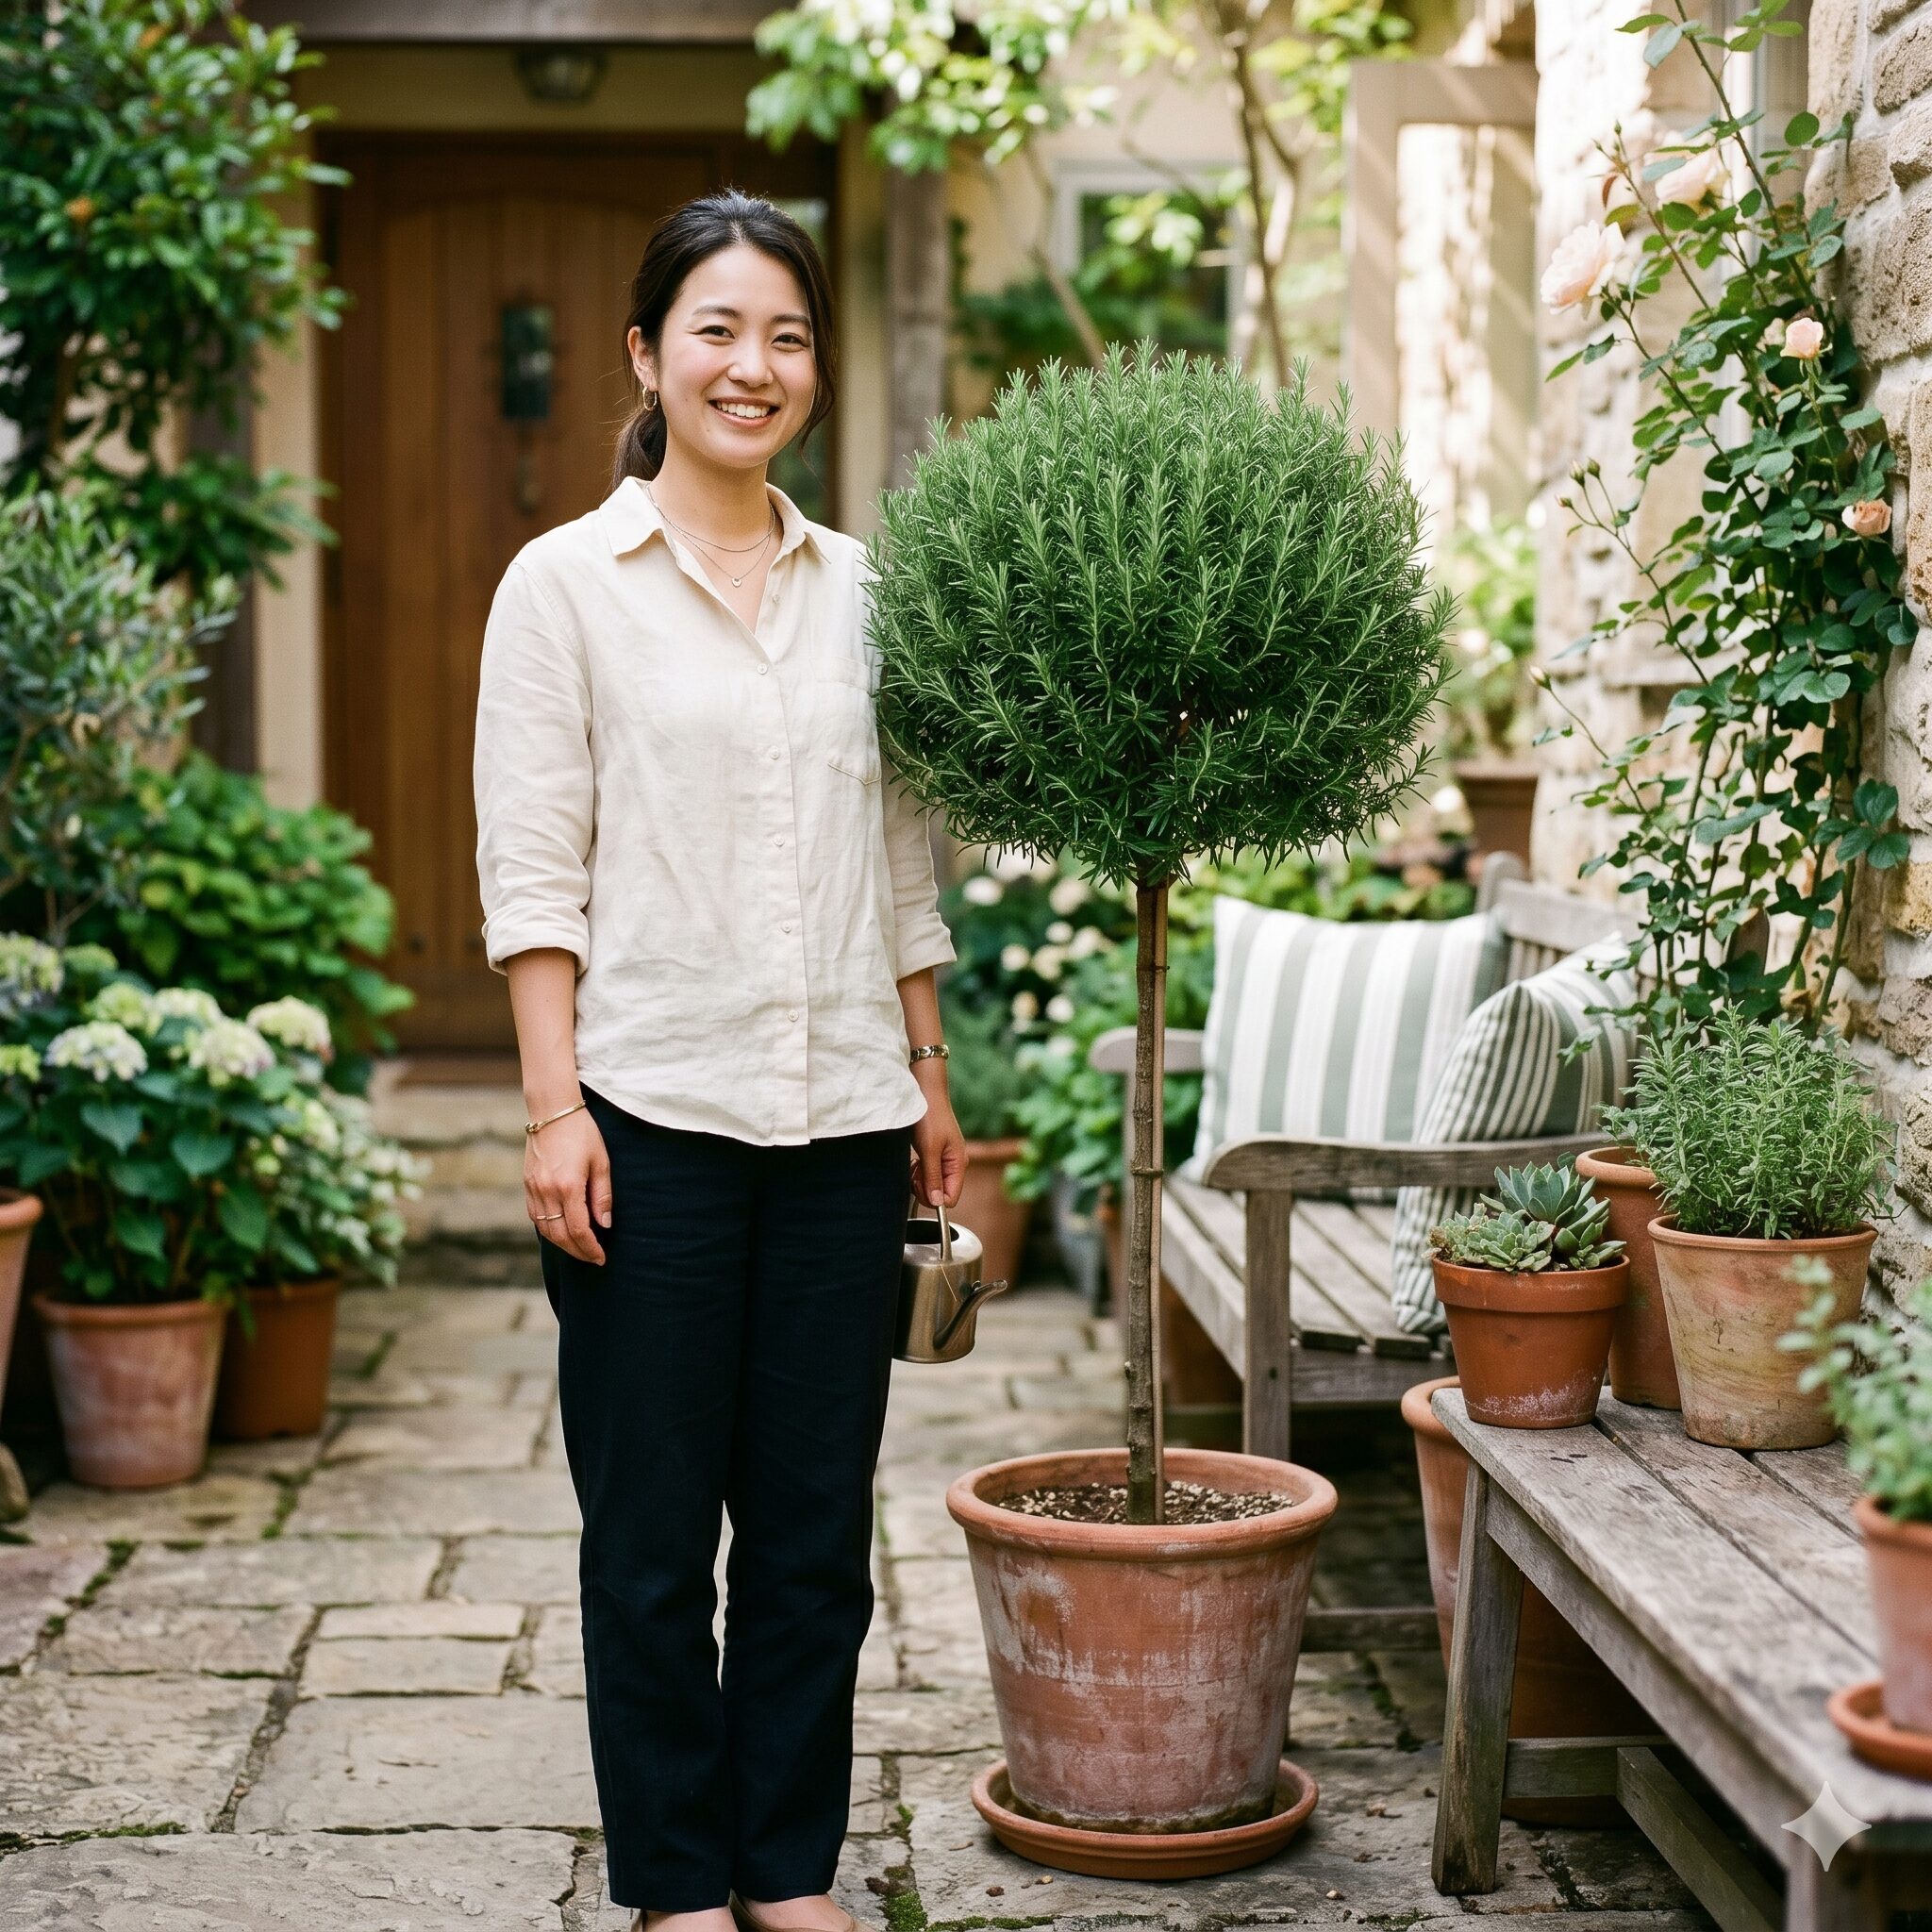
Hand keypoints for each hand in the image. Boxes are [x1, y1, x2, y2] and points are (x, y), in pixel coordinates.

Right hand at [525, 1106, 611, 1264]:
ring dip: (562, 1244)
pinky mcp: (527, 1184)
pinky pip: (535, 1216)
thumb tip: (604, 1224)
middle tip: (592, 1258)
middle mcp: (547, 1191)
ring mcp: (534, 1188)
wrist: (552, 1111)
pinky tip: (560, 1231)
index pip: (579, 1230)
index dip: (590, 1248)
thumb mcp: (601, 1161)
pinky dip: (548, 1229)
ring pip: (545, 1229)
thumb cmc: (582, 1133)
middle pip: (560, 1236)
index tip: (601, 1257)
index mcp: (568, 1186)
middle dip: (577, 1251)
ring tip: (579, 1248)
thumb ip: (602, 1195)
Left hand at [911, 1091, 966, 1208]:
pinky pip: (927, 1173)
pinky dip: (918, 1170)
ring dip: (919, 1178)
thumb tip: (937, 1203)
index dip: (932, 1197)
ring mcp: (944, 1160)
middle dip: (923, 1187)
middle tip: (915, 1170)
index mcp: (958, 1164)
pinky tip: (914, 1159)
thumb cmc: (930, 1117)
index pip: (950, 1198)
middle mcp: (954, 1165)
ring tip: (914, 1162)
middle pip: (940, 1193)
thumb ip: (933, 1177)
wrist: (925, 1093)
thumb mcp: (929, 1149)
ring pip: (931, 1184)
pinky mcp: (935, 1155)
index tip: (919, 1182)